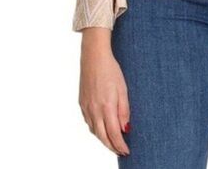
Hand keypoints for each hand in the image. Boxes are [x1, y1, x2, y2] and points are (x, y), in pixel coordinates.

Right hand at [78, 28, 130, 156]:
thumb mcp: (123, 89)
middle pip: (102, 136)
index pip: (113, 133)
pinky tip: (101, 128)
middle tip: (120, 151)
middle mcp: (94, 110)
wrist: (94, 57)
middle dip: (111, 146)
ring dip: (103, 139)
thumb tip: (125, 129)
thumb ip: (124, 110)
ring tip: (113, 142)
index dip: (119, 145)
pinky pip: (89, 122)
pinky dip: (96, 129)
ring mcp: (86, 107)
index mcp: (106, 106)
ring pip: (94, 131)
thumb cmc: (111, 70)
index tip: (126, 151)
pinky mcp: (81, 103)